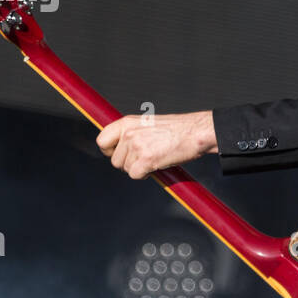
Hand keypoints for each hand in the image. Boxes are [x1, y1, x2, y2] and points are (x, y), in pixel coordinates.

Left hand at [96, 110, 216, 179]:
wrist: (196, 132)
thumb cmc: (177, 130)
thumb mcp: (148, 124)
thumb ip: (131, 133)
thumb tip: (120, 148)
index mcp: (127, 122)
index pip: (101, 141)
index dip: (110, 151)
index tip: (120, 154)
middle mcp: (129, 133)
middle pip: (114, 160)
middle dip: (128, 163)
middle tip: (144, 158)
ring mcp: (137, 146)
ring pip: (125, 169)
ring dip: (138, 168)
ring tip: (154, 158)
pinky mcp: (146, 159)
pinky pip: (135, 175)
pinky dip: (146, 175)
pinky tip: (156, 165)